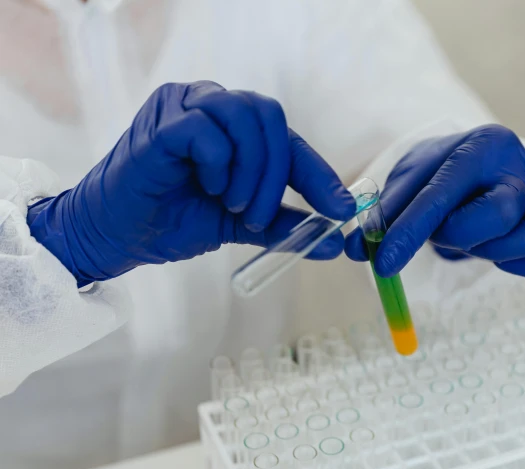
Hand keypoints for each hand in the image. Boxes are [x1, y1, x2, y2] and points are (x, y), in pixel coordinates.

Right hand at [27, 81, 354, 286]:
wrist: (118, 236)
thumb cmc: (173, 220)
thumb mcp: (239, 224)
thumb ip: (282, 225)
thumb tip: (332, 242)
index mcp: (233, 127)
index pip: (287, 139)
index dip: (318, 173)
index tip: (342, 208)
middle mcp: (211, 106)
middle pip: (271, 117)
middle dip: (279, 172)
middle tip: (261, 214)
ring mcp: (183, 109)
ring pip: (242, 115)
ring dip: (251, 170)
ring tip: (233, 204)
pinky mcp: (160, 125)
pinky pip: (205, 130)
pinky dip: (217, 163)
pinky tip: (207, 188)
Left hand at [345, 124, 524, 278]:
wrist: (477, 166)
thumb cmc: (439, 174)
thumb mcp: (406, 183)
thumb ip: (383, 215)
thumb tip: (357, 251)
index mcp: (481, 145)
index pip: (443, 193)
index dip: (409, 233)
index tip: (383, 264)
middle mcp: (519, 168)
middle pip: (499, 214)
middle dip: (459, 235)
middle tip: (442, 234)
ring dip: (492, 251)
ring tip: (470, 240)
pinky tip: (501, 257)